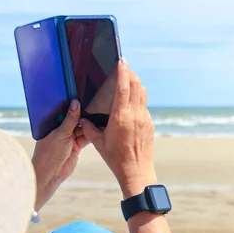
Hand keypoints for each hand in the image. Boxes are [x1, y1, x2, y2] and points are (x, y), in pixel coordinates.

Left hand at [31, 100, 88, 210]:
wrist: (51, 174)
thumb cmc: (49, 153)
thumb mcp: (61, 134)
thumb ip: (70, 119)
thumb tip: (75, 103)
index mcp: (53, 125)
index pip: (65, 112)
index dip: (73, 106)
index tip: (83, 96)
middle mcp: (61, 130)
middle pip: (75, 120)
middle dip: (84, 115)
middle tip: (96, 105)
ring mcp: (69, 139)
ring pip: (82, 129)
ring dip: (89, 125)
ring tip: (100, 116)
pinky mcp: (76, 147)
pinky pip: (85, 138)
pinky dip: (91, 135)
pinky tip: (99, 128)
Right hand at [80, 58, 156, 198]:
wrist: (137, 172)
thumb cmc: (116, 159)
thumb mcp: (99, 143)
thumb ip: (89, 129)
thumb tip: (83, 120)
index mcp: (121, 117)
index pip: (124, 88)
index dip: (123, 71)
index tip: (122, 60)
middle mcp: (135, 115)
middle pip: (137, 85)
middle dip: (131, 74)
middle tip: (124, 68)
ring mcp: (145, 119)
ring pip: (143, 94)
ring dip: (136, 85)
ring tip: (128, 82)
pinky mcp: (150, 125)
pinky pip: (145, 107)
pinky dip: (138, 100)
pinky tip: (131, 105)